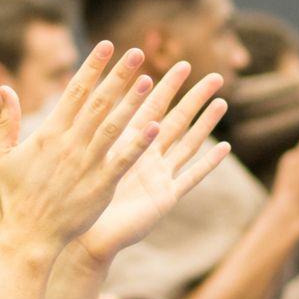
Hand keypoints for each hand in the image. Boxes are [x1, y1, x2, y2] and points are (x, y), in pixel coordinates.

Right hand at [0, 42, 160, 250]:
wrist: (27, 237)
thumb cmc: (13, 198)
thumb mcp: (1, 156)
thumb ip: (7, 121)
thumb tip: (6, 90)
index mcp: (48, 133)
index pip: (74, 91)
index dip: (92, 66)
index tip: (107, 46)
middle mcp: (70, 144)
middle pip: (98, 102)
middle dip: (118, 76)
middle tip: (137, 53)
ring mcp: (86, 164)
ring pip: (113, 126)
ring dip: (132, 103)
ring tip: (149, 80)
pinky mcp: (100, 186)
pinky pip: (123, 160)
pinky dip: (138, 143)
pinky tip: (155, 126)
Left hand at [75, 61, 231, 263]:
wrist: (80, 234)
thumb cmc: (74, 195)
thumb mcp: (79, 153)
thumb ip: (85, 125)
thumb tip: (78, 93)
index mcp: (126, 142)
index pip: (151, 106)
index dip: (167, 86)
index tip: (182, 64)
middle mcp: (147, 156)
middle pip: (176, 120)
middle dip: (194, 98)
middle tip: (214, 76)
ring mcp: (159, 176)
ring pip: (188, 144)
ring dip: (205, 124)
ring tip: (222, 102)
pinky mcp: (165, 198)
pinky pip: (190, 178)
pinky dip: (207, 163)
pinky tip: (225, 148)